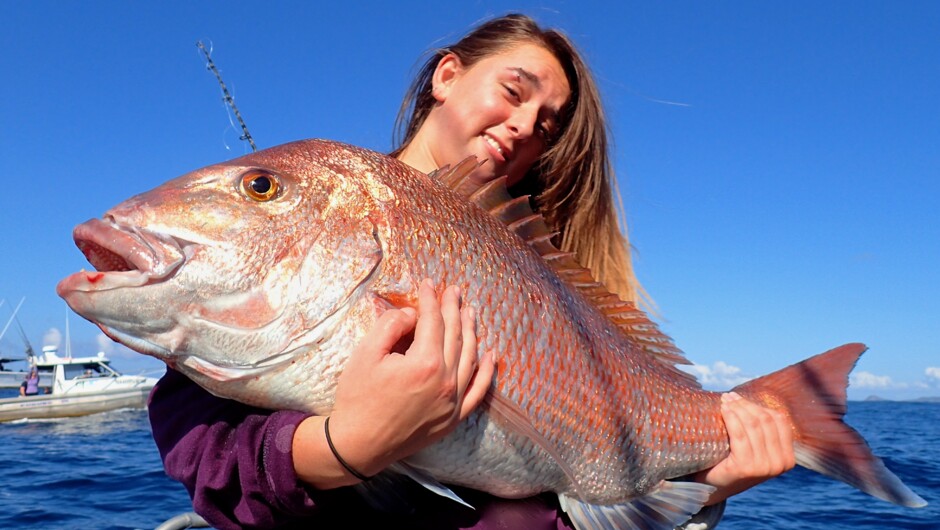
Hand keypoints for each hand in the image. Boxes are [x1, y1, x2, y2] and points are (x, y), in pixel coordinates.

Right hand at [294, 279, 493, 486]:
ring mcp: (453, 402)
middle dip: (454, 309)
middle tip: (454, 291)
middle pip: (455, 336)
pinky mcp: (453, 418)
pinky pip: (477, 392)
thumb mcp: (366, 354)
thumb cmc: (358, 397)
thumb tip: (411, 315)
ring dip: (471, 332)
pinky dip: (485, 372)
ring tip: (469, 312)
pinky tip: (490, 355)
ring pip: (470, 358)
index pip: (433, 322)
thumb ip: (390, 326)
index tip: (429, 284)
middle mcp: (445, 381)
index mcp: (425, 363)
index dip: (431, 300)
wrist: (358, 444)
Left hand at [694, 392, 795, 503]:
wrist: (714, 487)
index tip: (740, 397)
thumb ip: (763, 431)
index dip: (759, 405)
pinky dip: (731, 418)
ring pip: (753, 425)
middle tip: (729, 396)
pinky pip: (739, 435)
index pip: (779, 421)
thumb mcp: (755, 448)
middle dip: (746, 405)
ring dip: (737, 408)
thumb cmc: (733, 461)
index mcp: (787, 458)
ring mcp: (764, 467)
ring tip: (725, 400)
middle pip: (765, 421)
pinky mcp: (746, 467)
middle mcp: (779, 464)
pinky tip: (723, 409)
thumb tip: (755, 398)